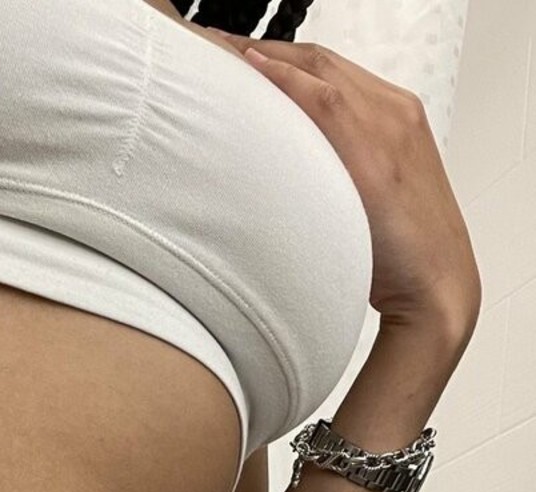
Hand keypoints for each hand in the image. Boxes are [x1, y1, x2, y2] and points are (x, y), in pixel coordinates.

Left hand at [209, 30, 481, 338]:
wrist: (434, 289)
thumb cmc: (396, 256)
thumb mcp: (359, 199)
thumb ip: (327, 175)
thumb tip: (276, 179)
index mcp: (393, 118)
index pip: (327, 72)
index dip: (280, 60)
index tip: (237, 59)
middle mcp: (394, 112)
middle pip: (320, 61)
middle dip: (266, 50)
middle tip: (214, 46)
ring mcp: (390, 127)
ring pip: (320, 71)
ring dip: (266, 57)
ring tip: (217, 51)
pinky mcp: (378, 154)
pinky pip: (325, 100)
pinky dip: (287, 79)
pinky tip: (252, 69)